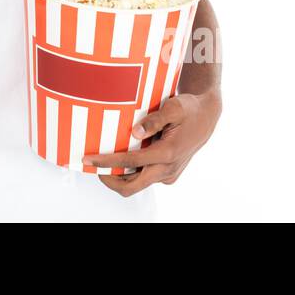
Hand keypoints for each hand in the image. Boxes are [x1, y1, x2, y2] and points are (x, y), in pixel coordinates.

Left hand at [82, 86, 221, 196]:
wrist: (206, 117)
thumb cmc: (189, 110)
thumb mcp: (173, 107)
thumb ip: (154, 120)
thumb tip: (135, 132)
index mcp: (168, 153)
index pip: (130, 162)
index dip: (106, 162)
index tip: (88, 159)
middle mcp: (167, 169)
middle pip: (131, 186)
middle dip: (109, 180)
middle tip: (92, 166)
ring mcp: (168, 174)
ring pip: (138, 184)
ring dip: (119, 177)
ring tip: (103, 162)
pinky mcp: (168, 174)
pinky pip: (145, 178)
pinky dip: (131, 173)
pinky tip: (122, 158)